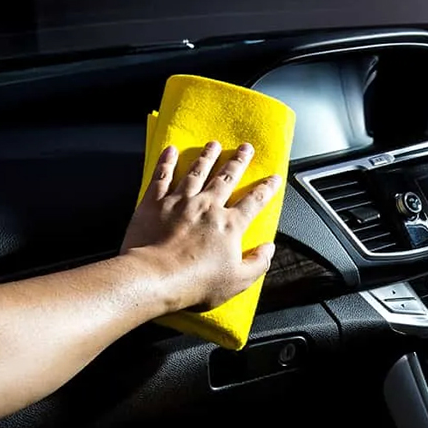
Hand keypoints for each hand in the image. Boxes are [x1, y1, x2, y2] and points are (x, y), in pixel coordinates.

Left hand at [120, 140, 279, 310]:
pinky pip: (162, 176)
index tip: (273, 179)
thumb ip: (257, 263)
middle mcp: (207, 207)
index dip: (266, 189)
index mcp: (229, 225)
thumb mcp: (238, 281)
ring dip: (207, 156)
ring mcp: (180, 201)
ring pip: (197, 171)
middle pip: (226, 178)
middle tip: (245, 148)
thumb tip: (269, 249)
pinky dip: (167, 161)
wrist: (155, 277)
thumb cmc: (194, 282)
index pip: (254, 201)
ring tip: (214, 145)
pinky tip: (171, 150)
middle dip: (238, 161)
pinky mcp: (155, 203)